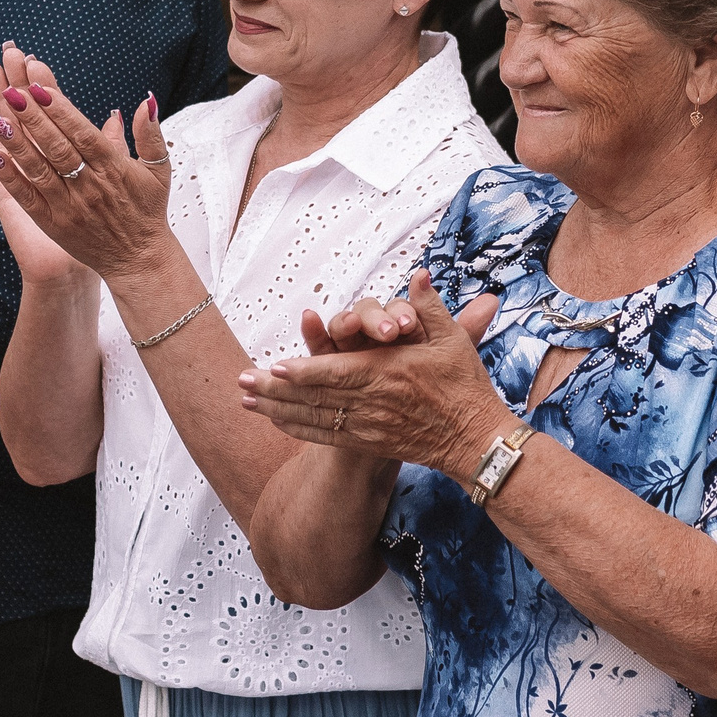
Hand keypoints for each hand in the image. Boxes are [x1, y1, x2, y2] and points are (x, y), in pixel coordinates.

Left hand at [0, 40, 173, 281]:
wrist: (138, 260)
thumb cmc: (147, 210)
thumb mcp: (157, 170)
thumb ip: (150, 134)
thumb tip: (144, 102)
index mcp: (113, 168)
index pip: (83, 133)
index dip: (61, 109)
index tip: (41, 87)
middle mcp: (89, 185)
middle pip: (57, 147)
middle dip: (33, 118)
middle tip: (12, 91)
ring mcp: (69, 206)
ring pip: (39, 170)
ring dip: (17, 144)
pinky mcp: (53, 223)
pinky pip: (27, 197)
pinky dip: (10, 176)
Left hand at [242, 269, 508, 475]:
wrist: (475, 439)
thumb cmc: (464, 385)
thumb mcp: (452, 340)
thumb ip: (429, 306)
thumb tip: (418, 274)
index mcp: (388, 374)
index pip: (338, 373)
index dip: (304, 371)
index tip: (274, 366)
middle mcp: (373, 402)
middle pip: (316, 397)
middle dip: (275, 390)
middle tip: (241, 383)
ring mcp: (369, 426)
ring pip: (315, 418)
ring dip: (278, 410)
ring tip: (246, 401)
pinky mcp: (369, 443)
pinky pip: (326, 437)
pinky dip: (298, 429)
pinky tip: (276, 422)